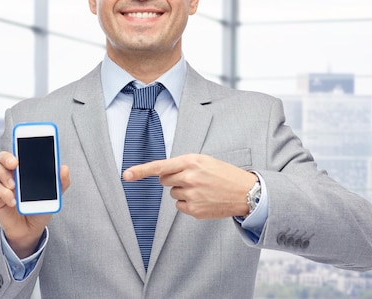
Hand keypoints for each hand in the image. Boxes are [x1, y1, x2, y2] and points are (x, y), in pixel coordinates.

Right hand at [0, 151, 69, 257]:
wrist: (30, 229)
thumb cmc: (40, 207)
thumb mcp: (54, 195)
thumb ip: (60, 182)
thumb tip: (65, 168)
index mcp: (24, 168)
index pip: (19, 151)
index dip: (19, 144)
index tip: (24, 143)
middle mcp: (11, 172)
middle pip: (2, 157)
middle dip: (7, 157)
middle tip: (15, 164)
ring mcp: (3, 183)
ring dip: (4, 175)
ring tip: (14, 186)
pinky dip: (5, 194)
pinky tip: (13, 202)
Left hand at [123, 154, 256, 219]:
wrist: (245, 192)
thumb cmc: (222, 173)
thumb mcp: (203, 160)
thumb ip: (182, 164)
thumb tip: (161, 174)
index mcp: (190, 162)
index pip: (159, 166)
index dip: (140, 171)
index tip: (126, 175)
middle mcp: (189, 178)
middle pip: (164, 181)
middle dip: (172, 179)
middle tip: (191, 178)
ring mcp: (192, 195)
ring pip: (172, 194)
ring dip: (182, 191)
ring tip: (202, 189)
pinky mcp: (195, 210)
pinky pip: (179, 206)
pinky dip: (188, 203)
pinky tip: (203, 199)